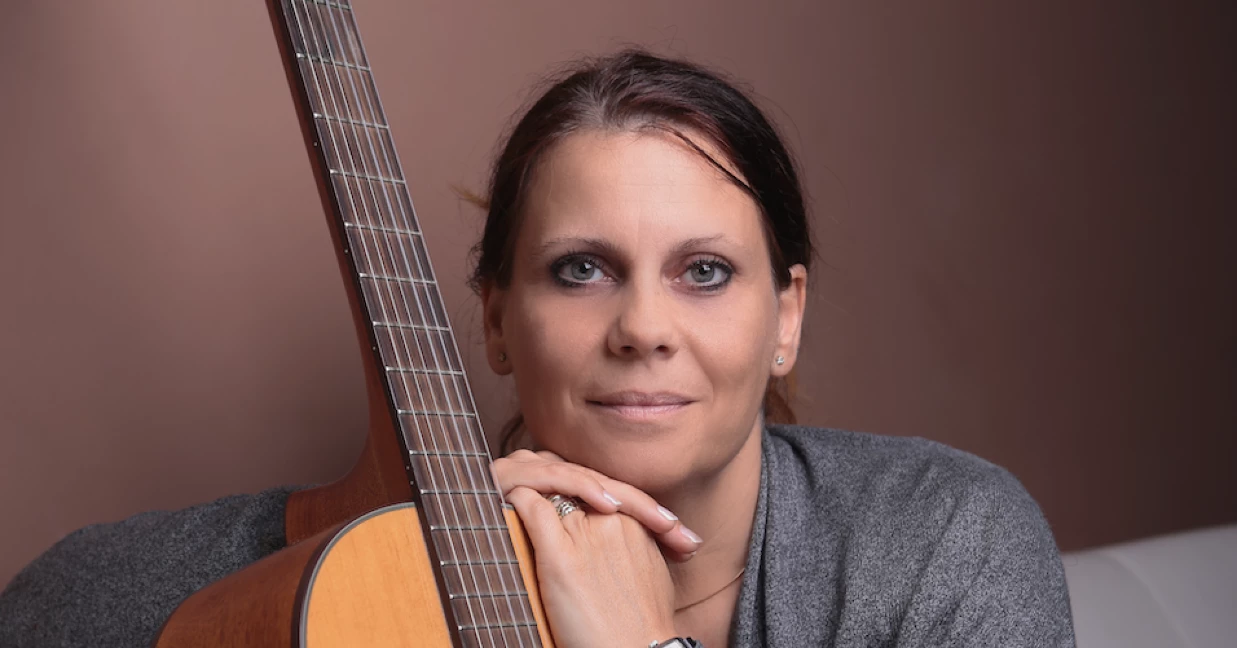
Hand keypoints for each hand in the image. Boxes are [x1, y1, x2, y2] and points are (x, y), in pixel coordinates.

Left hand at [491, 450, 701, 646]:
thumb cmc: (644, 623)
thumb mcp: (650, 571)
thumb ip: (631, 546)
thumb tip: (607, 542)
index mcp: (633, 522)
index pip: (595, 486)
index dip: (574, 486)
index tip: (555, 493)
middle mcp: (610, 520)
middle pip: (572, 480)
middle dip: (550, 477)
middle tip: (529, 482)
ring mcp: (585, 536)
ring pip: (550, 487)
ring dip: (530, 481)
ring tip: (513, 484)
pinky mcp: (560, 558)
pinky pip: (533, 509)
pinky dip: (517, 498)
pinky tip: (506, 496)